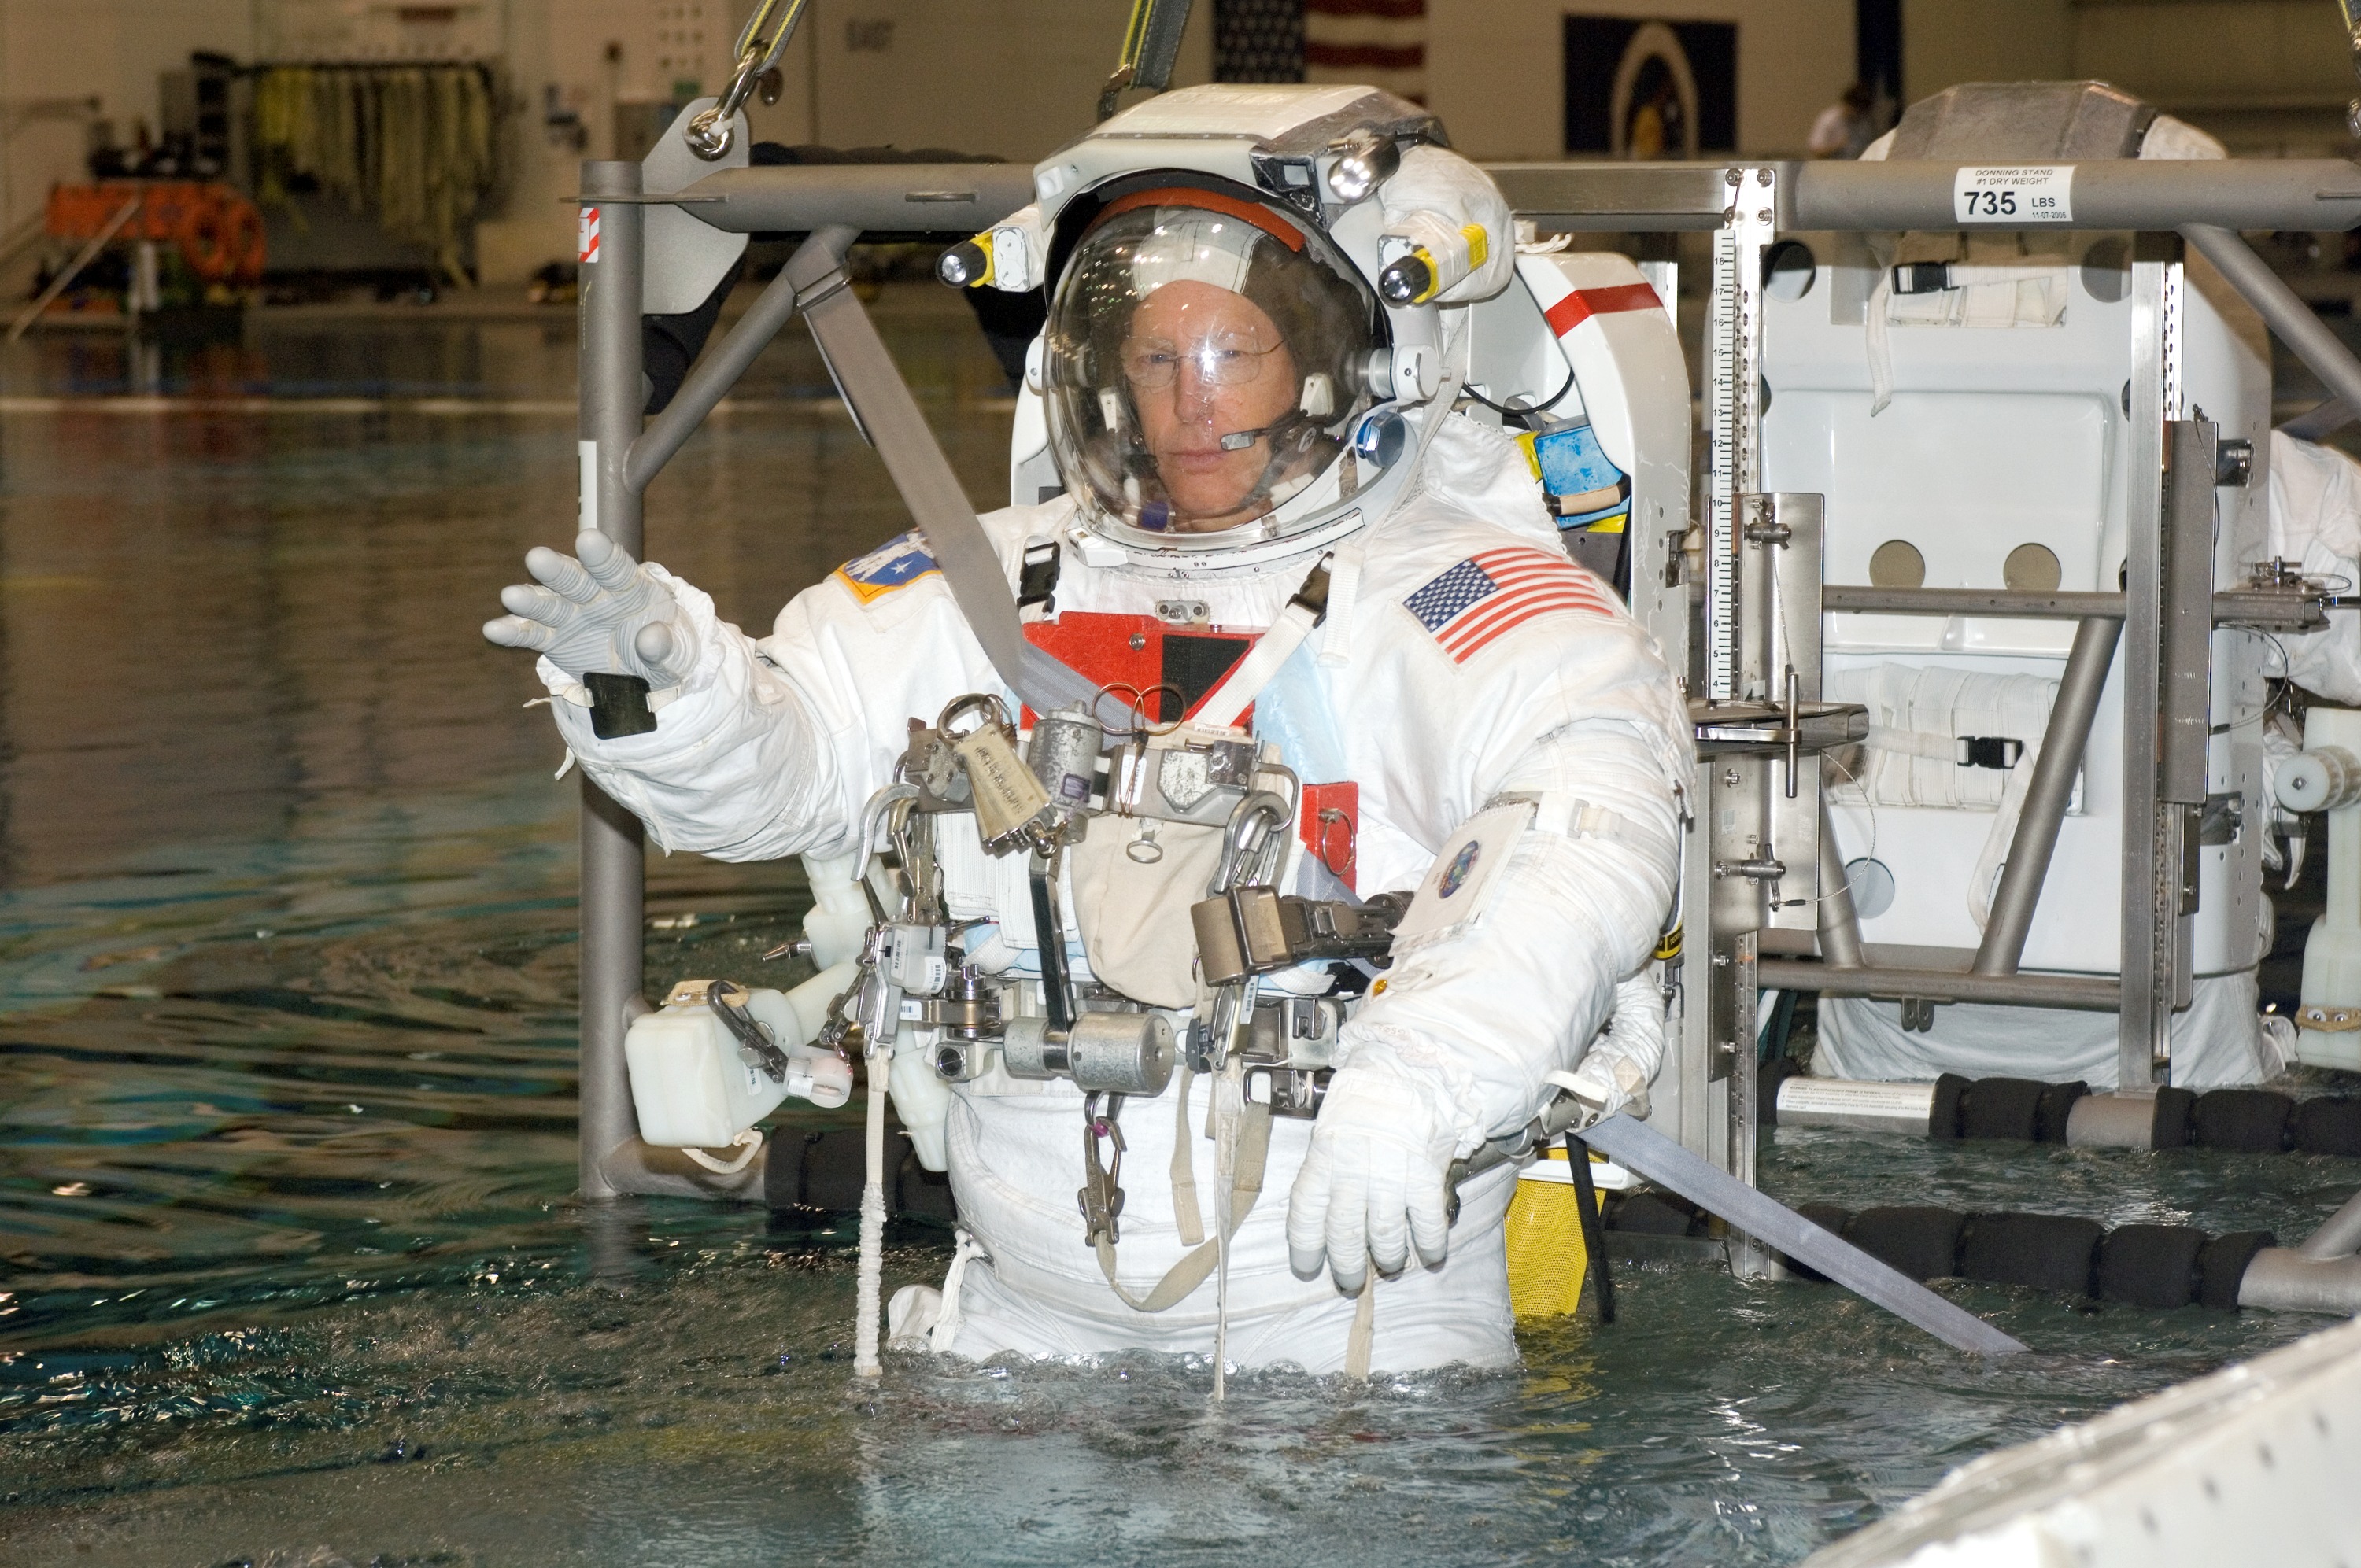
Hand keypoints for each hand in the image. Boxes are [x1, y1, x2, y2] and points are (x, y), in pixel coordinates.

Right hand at [482, 531, 697, 689]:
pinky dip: (514, 632)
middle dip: (557, 570)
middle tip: (536, 558)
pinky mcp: (554, 637)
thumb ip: (666, 645)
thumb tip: (651, 639)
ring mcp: (572, 614)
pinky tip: (493, 629)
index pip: (616, 567)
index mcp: (631, 587)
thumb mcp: (678, 653)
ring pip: (549, 603)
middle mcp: (596, 594)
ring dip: (530, 599)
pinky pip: (532, 634)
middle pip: (575, 579)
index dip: (602, 555)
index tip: (588, 539)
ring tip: (510, 595)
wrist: (649, 675)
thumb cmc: (668, 652)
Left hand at [1286, 1059, 1456, 1293]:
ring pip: (1383, 1234)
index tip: (1308, 1268)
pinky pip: (1426, 1222)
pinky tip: (1431, 1255)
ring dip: (1388, 1258)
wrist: (1411, 1071)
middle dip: (1347, 1265)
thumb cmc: (1367, 1101)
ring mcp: (1390, 1174)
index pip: (1306, 1212)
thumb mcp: (1331, 1128)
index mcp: (1324, 1156)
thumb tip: (1321, 1218)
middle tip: (1351, 1282)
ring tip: (1390, 1266)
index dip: (1305, 1247)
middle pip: (1344, 1232)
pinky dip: (1429, 1244)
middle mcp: (1353, 1169)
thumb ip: (1326, 1169)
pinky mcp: (1424, 1176)